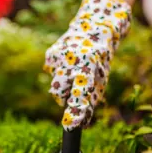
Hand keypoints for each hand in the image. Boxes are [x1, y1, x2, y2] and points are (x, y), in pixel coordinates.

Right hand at [43, 0, 131, 130]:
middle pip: (59, 94)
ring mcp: (59, 57)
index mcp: (90, 67)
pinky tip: (67, 62)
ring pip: (54, 86)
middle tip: (76, 87)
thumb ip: (91, 101)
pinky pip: (50, 73)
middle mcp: (72, 61)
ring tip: (73, 73)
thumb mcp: (101, 79)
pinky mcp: (50, 54)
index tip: (70, 126)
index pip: (80, 94)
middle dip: (65, 97)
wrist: (94, 26)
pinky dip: (58, 72)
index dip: (76, 111)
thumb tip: (82, 124)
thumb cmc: (100, 59)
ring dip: (62, 85)